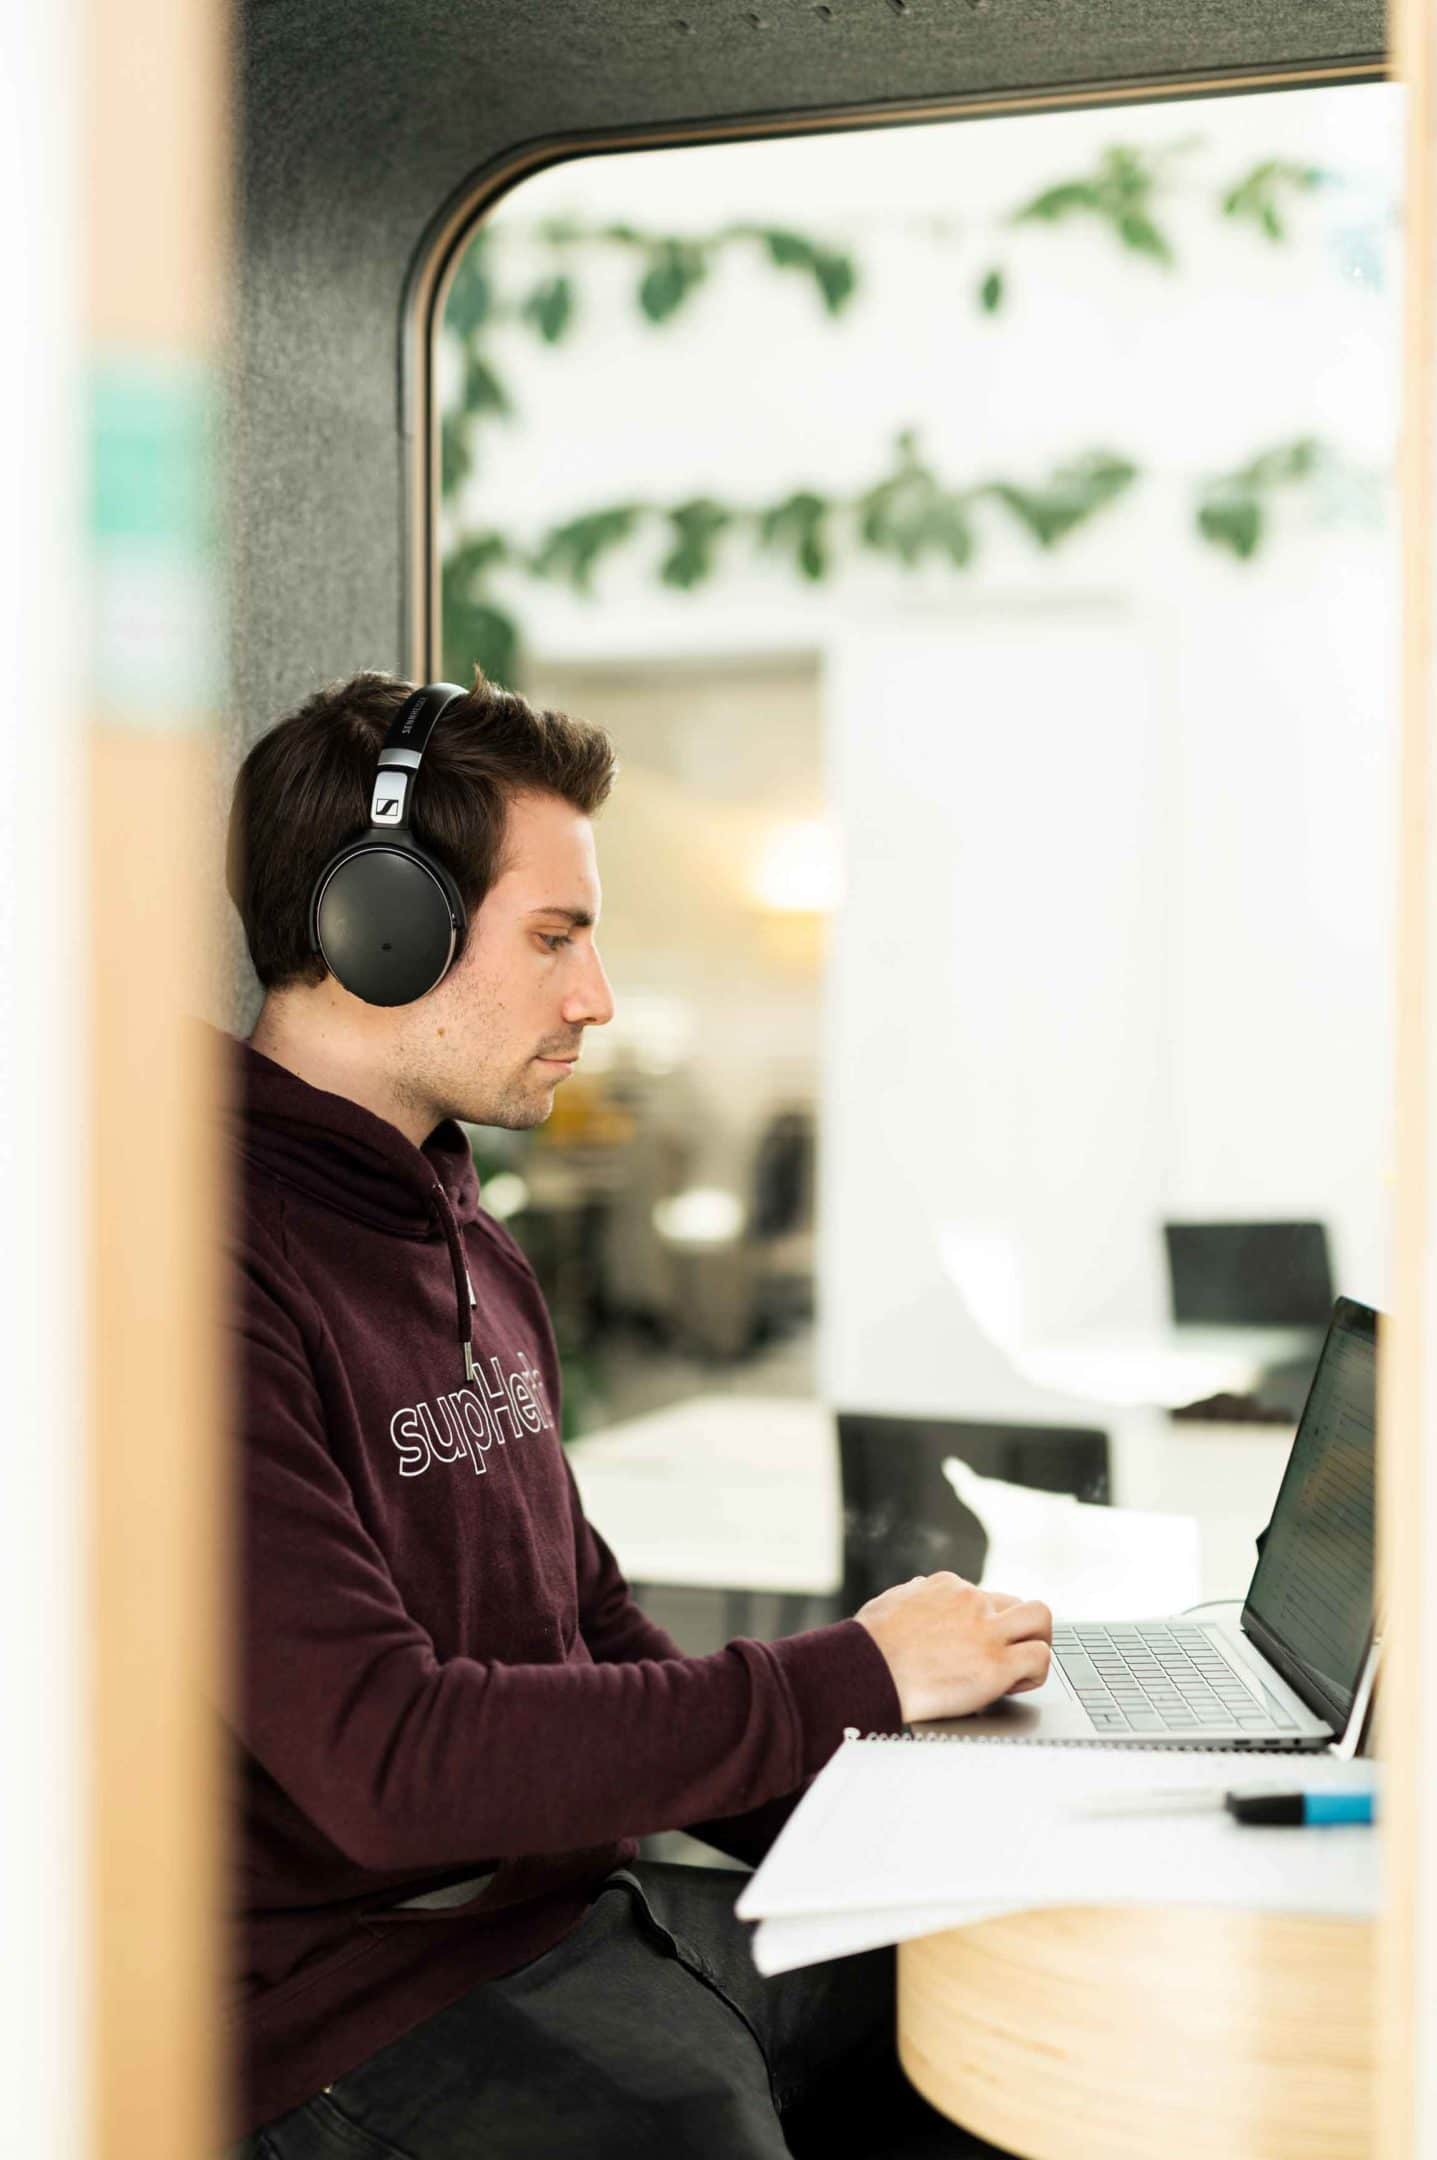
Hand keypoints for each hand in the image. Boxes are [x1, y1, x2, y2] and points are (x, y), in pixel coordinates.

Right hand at [853, 1572, 1052, 1724]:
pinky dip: (1034, 1673)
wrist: (866, 1670)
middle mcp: (972, 1601)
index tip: (973, 1646)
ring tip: (1023, 1666)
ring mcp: (987, 1631)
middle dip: (1018, 1627)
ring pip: (1040, 1618)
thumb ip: (913, 1595)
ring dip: (1037, 1641)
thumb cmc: (869, 1644)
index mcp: (948, 1586)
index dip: (984, 1624)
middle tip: (1008, 1653)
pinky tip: (1015, 1686)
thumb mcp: (891, 1602)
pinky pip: (1040, 1658)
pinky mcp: (996, 1664)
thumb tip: (918, 1589)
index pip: (984, 1596)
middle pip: (1018, 1602)